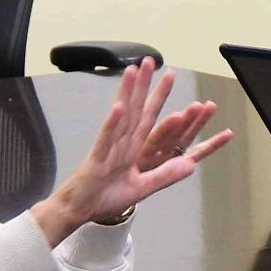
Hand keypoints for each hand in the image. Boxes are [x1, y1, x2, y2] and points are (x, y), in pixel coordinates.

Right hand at [32, 60, 233, 244]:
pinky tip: (119, 108)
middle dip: (144, 85)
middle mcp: (121, 142)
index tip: (169, 77)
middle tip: (151, 60)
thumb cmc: (105, 197)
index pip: (150, 117)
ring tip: (133, 71)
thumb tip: (191, 164)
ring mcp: (108, 148)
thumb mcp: (143, 188)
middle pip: (136, 109)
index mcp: (133, 147)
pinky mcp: (97, 160)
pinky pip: (106, 139)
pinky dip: (112, 124)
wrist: (79, 210)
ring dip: (127, 94)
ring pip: (121, 117)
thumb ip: (166, 175)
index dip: (160, 97)